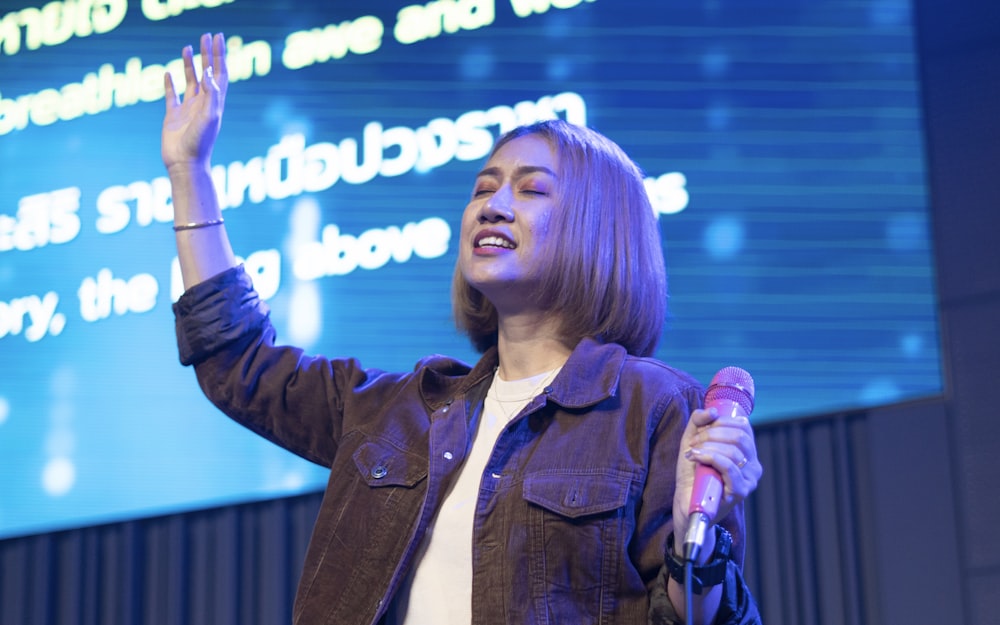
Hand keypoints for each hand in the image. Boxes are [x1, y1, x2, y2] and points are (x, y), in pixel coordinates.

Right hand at [162, 33, 228, 170]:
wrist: (184, 164)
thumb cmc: (200, 143)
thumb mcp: (210, 117)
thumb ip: (211, 94)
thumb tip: (210, 71)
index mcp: (215, 102)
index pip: (219, 73)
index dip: (219, 55)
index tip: (217, 37)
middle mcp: (203, 103)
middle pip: (207, 73)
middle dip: (207, 54)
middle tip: (206, 35)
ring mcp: (188, 109)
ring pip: (190, 81)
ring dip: (190, 64)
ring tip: (188, 47)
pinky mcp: (173, 116)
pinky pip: (172, 96)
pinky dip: (170, 84)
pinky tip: (168, 73)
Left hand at [672, 406, 762, 543]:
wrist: (687, 504)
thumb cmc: (693, 474)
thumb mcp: (693, 442)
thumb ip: (699, 422)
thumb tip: (712, 410)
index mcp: (747, 452)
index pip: (743, 426)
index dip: (721, 422)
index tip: (701, 430)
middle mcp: (753, 465)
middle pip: (740, 436)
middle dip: (712, 434)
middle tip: (695, 442)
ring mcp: (749, 479)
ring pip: (734, 451)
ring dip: (708, 446)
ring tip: (692, 452)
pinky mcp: (740, 492)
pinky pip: (730, 467)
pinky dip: (710, 457)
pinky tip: (696, 457)